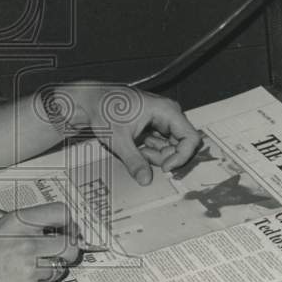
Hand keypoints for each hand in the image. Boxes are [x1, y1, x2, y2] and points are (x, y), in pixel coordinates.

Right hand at [0, 203, 83, 281]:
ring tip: (24, 269)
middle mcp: (28, 243)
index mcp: (20, 221)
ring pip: (58, 269)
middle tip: (59, 253)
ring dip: (48, 270)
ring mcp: (30, 269)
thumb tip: (52, 230)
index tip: (68, 230)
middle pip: (70, 245)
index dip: (68, 222)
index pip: (61, 213)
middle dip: (66, 250)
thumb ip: (26, 226)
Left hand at [57, 83, 201, 185]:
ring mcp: (161, 120)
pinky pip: (160, 145)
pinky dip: (149, 152)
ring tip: (136, 149)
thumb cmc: (104, 110)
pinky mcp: (154, 127)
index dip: (182, 157)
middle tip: (143, 157)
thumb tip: (145, 179)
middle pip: (181, 145)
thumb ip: (134, 161)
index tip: (166, 168)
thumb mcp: (119, 140)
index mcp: (166, 110)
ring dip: (154, 155)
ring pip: (170, 147)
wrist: (91, 102)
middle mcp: (168, 114)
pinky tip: (136, 148)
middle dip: (164, 157)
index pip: (191, 138)